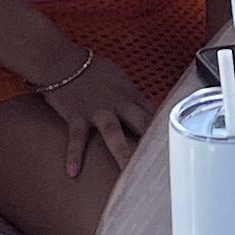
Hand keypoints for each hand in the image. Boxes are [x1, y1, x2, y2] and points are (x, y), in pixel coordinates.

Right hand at [35, 49, 152, 179]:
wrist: (62, 61)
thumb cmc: (91, 70)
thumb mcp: (120, 78)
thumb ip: (134, 97)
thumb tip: (149, 111)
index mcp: (130, 95)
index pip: (153, 115)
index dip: (165, 133)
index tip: (172, 150)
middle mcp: (117, 103)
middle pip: (140, 124)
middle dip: (152, 144)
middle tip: (161, 166)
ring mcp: (97, 110)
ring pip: (113, 132)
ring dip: (121, 152)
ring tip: (127, 173)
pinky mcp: (76, 116)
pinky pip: (76, 138)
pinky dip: (74, 155)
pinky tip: (73, 172)